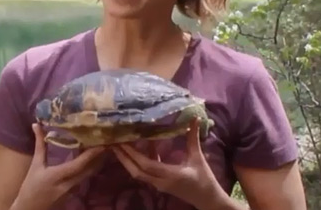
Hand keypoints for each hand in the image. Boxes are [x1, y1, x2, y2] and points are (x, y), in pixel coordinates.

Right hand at [12, 123, 106, 209]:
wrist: (31, 208)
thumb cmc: (31, 186)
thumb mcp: (35, 165)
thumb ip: (40, 145)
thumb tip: (37, 125)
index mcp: (57, 176)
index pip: (78, 165)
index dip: (91, 154)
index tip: (102, 143)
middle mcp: (69, 184)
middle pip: (89, 170)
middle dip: (99, 156)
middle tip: (106, 140)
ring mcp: (73, 190)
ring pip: (89, 174)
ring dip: (96, 161)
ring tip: (102, 146)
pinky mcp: (75, 192)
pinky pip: (85, 178)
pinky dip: (90, 167)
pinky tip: (92, 158)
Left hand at [111, 118, 227, 209]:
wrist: (208, 200)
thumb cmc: (205, 179)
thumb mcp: (198, 157)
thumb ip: (194, 138)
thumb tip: (195, 118)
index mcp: (170, 175)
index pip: (146, 164)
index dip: (133, 153)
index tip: (122, 141)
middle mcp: (160, 182)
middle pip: (136, 171)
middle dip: (123, 157)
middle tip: (112, 142)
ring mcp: (158, 184)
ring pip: (138, 173)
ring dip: (128, 160)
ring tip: (119, 144)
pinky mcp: (158, 184)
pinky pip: (144, 172)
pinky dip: (139, 161)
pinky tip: (140, 147)